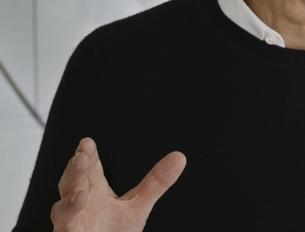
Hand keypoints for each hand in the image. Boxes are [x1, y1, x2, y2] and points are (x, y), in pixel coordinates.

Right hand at [50, 137, 185, 231]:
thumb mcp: (138, 205)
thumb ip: (156, 182)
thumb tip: (179, 158)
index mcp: (95, 191)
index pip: (91, 169)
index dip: (88, 155)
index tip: (87, 142)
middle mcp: (80, 204)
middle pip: (74, 182)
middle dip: (77, 167)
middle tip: (82, 153)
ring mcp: (73, 222)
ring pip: (63, 206)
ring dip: (70, 193)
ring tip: (81, 181)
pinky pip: (66, 227)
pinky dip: (70, 214)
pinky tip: (79, 201)